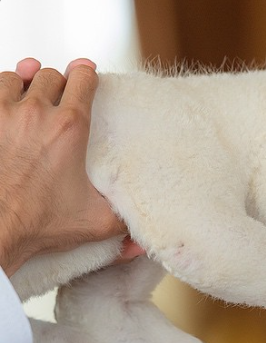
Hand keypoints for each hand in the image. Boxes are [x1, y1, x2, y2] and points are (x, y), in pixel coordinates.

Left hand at [0, 58, 139, 275]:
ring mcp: (4, 114)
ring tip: (34, 93)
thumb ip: (125, 221)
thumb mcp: (97, 222)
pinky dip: (4, 89)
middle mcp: (36, 114)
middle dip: (60, 83)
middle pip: (50, 76)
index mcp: (69, 130)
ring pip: (17, 77)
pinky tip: (9, 98)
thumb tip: (143, 234)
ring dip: (28, 83)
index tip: (88, 75)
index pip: (82, 81)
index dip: (87, 75)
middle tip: (64, 93)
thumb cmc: (41, 223)